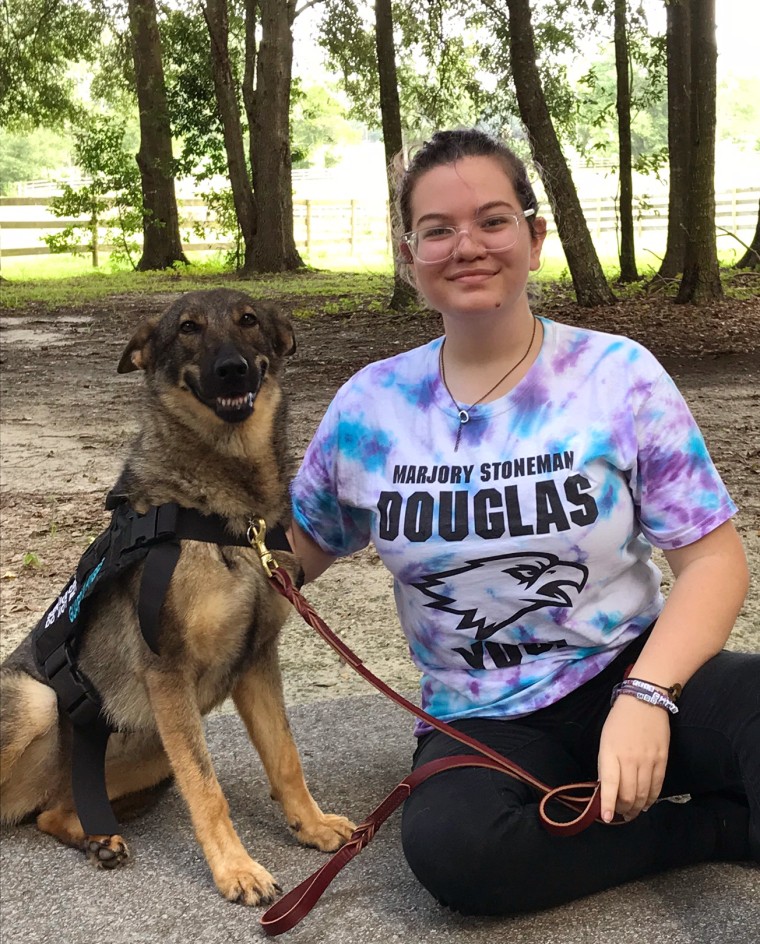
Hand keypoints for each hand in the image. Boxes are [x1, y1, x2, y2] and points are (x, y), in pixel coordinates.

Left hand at [597, 694, 670, 823]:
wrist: (644, 701)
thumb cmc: (619, 721)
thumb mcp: (605, 741)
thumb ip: (606, 765)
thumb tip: (608, 788)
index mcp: (611, 753)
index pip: (610, 785)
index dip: (608, 805)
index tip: (606, 818)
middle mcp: (630, 759)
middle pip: (629, 794)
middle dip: (623, 809)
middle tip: (619, 814)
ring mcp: (649, 760)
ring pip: (643, 794)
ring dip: (636, 808)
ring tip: (631, 813)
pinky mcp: (663, 760)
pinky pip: (657, 786)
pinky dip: (651, 799)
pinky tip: (646, 804)